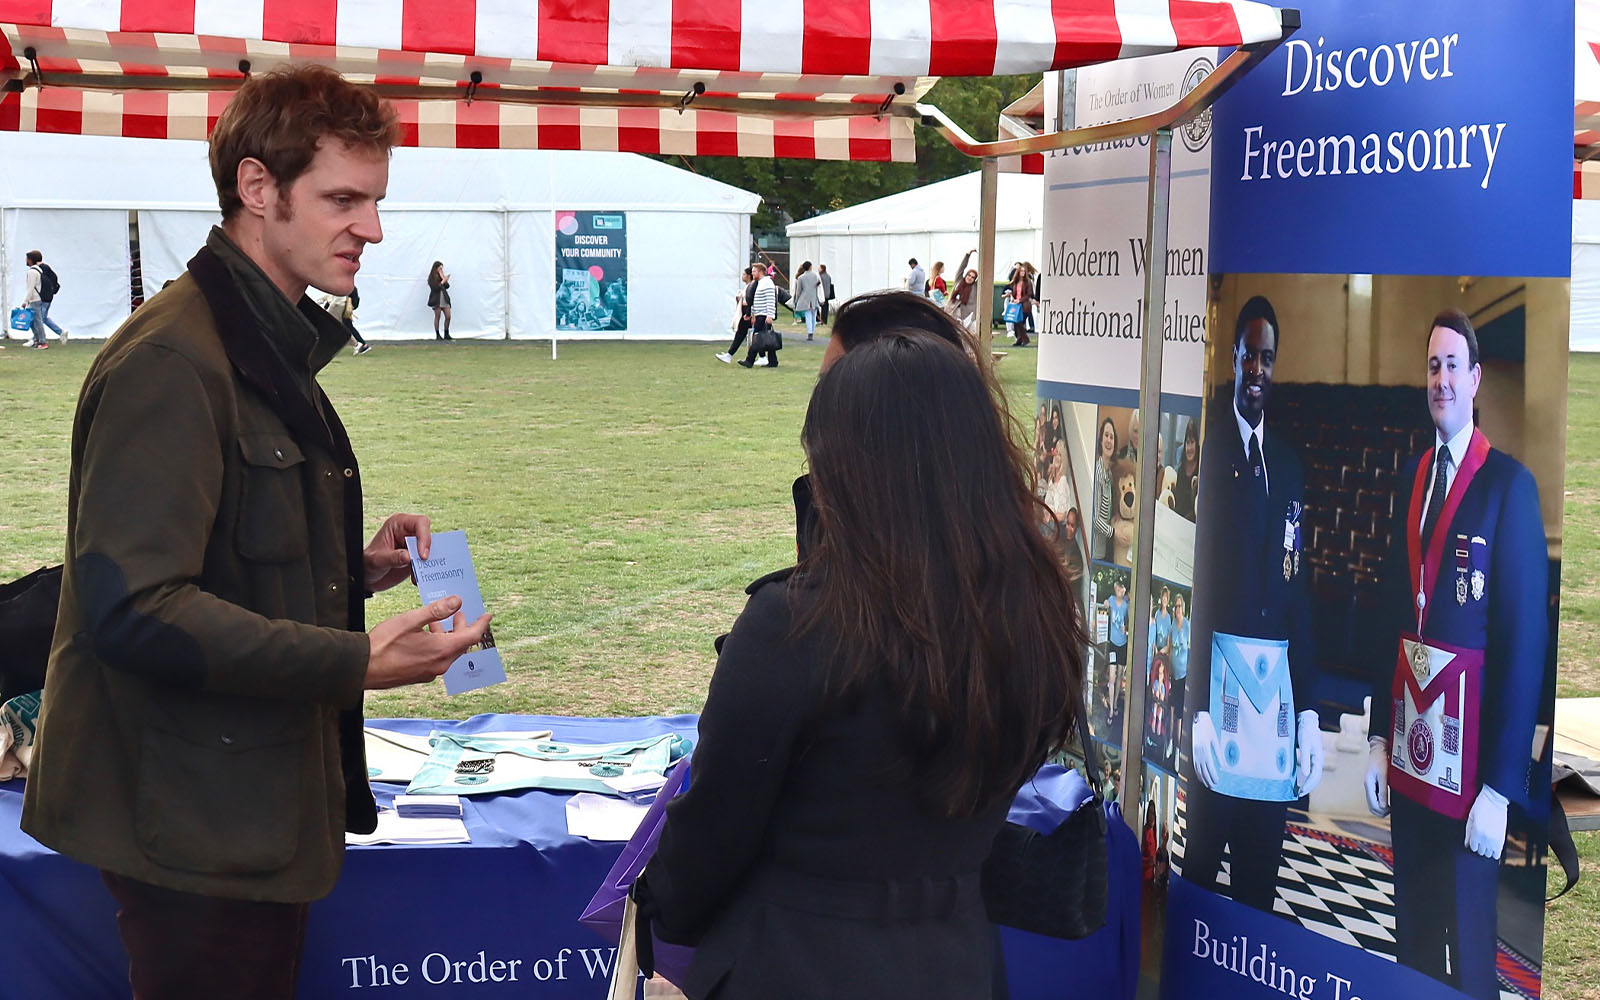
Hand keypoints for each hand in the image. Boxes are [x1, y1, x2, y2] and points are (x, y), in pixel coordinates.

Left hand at [364, 513, 430, 592]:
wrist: (366, 576)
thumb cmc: (367, 562)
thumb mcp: (376, 560)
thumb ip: (392, 558)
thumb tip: (409, 557)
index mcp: (398, 524)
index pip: (420, 523)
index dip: (425, 537)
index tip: (422, 555)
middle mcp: (408, 532)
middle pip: (428, 536)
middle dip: (429, 551)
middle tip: (423, 565)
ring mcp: (413, 545)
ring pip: (431, 551)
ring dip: (428, 564)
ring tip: (419, 575)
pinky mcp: (416, 558)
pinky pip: (428, 563)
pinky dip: (425, 572)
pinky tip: (415, 579)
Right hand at [365, 596, 492, 689]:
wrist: (361, 668)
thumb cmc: (383, 644)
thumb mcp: (410, 621)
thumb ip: (435, 611)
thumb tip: (457, 601)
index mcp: (441, 650)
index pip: (471, 637)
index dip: (481, 624)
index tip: (488, 616)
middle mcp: (439, 664)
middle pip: (460, 645)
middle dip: (462, 628)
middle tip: (460, 614)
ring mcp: (429, 672)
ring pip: (447, 652)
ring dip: (448, 635)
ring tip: (440, 621)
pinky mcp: (419, 675)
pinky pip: (436, 659)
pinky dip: (437, 645)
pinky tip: (425, 635)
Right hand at [1191, 711, 1220, 788]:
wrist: (1198, 719)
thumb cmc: (1208, 728)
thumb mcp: (1215, 740)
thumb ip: (1219, 753)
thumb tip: (1223, 765)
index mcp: (1205, 749)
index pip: (1209, 766)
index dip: (1213, 775)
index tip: (1217, 781)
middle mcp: (1198, 752)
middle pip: (1203, 769)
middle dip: (1208, 779)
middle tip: (1213, 785)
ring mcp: (1194, 752)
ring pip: (1198, 768)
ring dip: (1202, 777)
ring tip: (1207, 784)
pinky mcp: (1192, 751)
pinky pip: (1194, 764)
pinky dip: (1197, 771)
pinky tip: (1200, 776)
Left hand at [1295, 710, 1323, 795]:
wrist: (1306, 721)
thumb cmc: (1305, 731)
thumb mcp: (1304, 744)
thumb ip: (1305, 759)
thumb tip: (1305, 774)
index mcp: (1318, 758)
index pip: (1315, 776)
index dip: (1308, 786)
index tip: (1301, 792)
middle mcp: (1318, 760)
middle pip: (1315, 778)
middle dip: (1308, 787)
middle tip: (1298, 794)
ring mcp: (1314, 758)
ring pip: (1313, 775)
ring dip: (1307, 783)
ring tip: (1298, 790)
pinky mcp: (1310, 756)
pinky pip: (1309, 770)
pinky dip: (1305, 777)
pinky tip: (1298, 780)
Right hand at [1364, 739, 1389, 816]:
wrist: (1379, 750)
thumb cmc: (1381, 761)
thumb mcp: (1384, 776)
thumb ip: (1383, 791)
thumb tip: (1383, 806)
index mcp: (1369, 785)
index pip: (1373, 805)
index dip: (1383, 811)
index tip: (1392, 811)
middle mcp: (1368, 786)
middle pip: (1372, 807)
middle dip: (1381, 812)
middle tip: (1392, 811)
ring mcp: (1369, 786)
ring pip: (1372, 804)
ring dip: (1381, 808)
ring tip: (1391, 808)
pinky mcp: (1373, 784)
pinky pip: (1375, 798)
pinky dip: (1380, 803)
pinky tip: (1388, 801)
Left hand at [1464, 785, 1508, 859]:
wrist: (1495, 800)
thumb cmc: (1481, 806)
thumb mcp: (1471, 817)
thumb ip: (1468, 832)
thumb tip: (1467, 844)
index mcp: (1476, 831)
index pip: (1473, 847)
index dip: (1472, 844)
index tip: (1473, 840)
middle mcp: (1486, 837)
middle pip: (1481, 852)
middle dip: (1479, 847)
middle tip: (1480, 840)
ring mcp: (1495, 839)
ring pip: (1489, 854)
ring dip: (1487, 850)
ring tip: (1486, 843)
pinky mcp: (1502, 839)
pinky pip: (1498, 853)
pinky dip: (1495, 852)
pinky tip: (1493, 847)